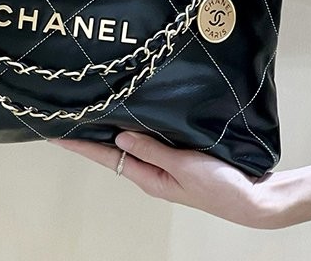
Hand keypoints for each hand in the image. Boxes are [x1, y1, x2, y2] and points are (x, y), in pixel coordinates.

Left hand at [54, 132, 287, 229]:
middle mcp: (150, 171)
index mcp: (148, 177)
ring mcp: (163, 164)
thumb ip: (151, 150)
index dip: (80, 144)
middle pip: (112, 150)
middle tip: (67, 115)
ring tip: (89, 113)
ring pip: (129, 143)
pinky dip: (134, 128)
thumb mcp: (182, 167)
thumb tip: (119, 134)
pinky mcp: (177, 157)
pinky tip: (129, 116)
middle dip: (89, 134)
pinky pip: (148, 140)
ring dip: (108, 130)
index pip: (105, 156)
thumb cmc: (220, 187)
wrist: (254, 198)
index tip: (56, 133)